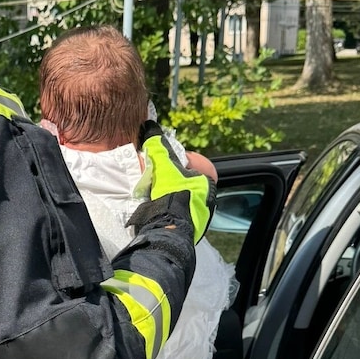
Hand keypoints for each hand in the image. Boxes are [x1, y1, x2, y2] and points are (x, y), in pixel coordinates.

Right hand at [138, 122, 215, 242]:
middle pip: (189, 186)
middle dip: (175, 183)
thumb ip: (158, 146)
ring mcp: (200, 218)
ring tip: (155, 198)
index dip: (180, 166)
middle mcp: (207, 201)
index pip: (196, 168)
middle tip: (159, 183)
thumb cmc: (171, 193)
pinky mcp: (189, 231)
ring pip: (185, 202)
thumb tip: (151, 128)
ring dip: (172, 199)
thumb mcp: (164, 165)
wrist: (167, 227)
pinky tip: (157, 211)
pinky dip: (170, 212)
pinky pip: (180, 216)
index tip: (167, 168)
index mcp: (206, 183)